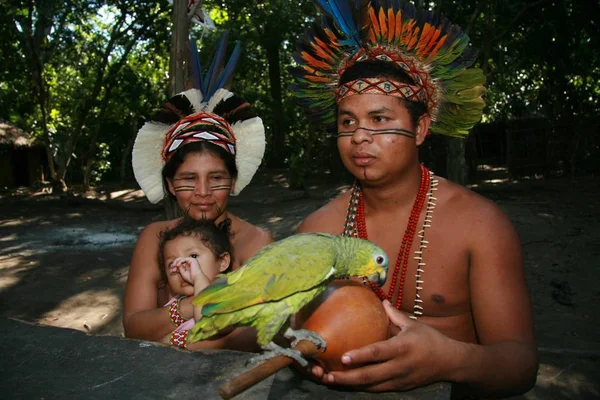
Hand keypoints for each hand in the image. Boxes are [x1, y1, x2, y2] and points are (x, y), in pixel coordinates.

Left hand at [171, 256, 206, 285]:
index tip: (171, 270)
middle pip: (181, 260)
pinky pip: (184, 259)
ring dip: (176, 262)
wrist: (197, 279)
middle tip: (172, 267)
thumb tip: (175, 265)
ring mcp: (192, 260)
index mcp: (189, 266)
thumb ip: (179, 268)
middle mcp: (191, 262)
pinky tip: (177, 265)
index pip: (181, 263)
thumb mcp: (183, 273)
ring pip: (182, 258)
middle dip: (175, 263)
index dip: (176, 265)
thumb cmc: (191, 278)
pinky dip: (180, 261)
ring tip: (174, 266)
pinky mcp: (192, 260)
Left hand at [311, 300, 459, 390]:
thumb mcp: (413, 325)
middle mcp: (399, 366)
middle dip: (347, 377)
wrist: (450, 363)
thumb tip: (382, 301)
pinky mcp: (400, 388)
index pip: (378, 353)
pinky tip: (347, 383)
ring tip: (329, 380)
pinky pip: (377, 389)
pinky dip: (361, 387)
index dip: (360, 356)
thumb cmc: (431, 340)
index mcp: (402, 348)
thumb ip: (395, 315)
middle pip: (369, 376)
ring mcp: (399, 380)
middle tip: (326, 375)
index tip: (343, 357)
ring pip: (371, 386)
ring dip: (350, 384)